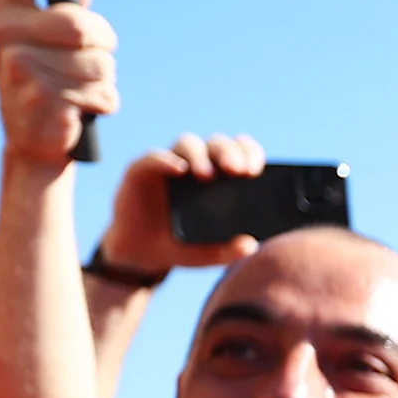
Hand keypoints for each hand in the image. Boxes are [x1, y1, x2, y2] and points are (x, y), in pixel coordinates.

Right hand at [0, 0, 115, 176]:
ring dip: (105, 79)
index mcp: (4, 10)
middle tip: (97, 57)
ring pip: (99, 63)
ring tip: (81, 88)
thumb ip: (65, 1)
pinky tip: (81, 110)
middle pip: (81, 25)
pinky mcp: (40, 97)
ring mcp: (18, 65)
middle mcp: (3, 33)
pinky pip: (102, 92)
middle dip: (105, 43)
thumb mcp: (50, 37)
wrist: (32, 139)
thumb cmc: (48, 78)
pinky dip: (105, 102)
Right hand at [96, 133, 269, 279]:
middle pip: (217, 144)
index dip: (250, 154)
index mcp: (222, 177)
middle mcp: (197, 163)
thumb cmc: (183, 245)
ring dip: (200, 155)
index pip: (241, 152)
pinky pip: (154, 157)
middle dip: (229, 152)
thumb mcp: (210, 253)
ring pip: (188, 143)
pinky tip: (178, 169)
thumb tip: (251, 245)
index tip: (254, 170)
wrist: (143, 253)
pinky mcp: (142, 169)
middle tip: (236, 170)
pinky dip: (167, 159)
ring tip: (207, 176)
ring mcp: (170, 164)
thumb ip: (231, 251)